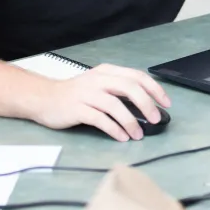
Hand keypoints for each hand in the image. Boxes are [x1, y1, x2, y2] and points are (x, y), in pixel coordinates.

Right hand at [29, 63, 171, 140]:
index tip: (166, 103)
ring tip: (138, 134)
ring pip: (115, 105)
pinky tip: (122, 137)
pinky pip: (100, 119)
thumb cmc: (75, 93)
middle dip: (147, 104)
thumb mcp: (98, 84)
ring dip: (130, 121)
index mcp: (107, 72)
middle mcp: (98, 80)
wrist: (43, 98)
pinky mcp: (77, 109)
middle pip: (129, 88)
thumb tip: (145, 105)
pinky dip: (114, 129)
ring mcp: (87, 94)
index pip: (137, 76)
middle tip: (156, 119)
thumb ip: (119, 89)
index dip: (154, 89)